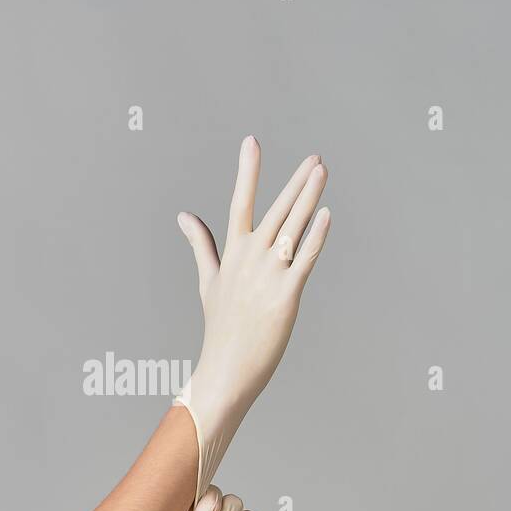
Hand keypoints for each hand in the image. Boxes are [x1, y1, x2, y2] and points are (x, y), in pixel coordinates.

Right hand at [174, 137, 330, 499]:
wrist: (226, 369)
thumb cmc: (221, 327)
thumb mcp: (209, 281)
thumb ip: (201, 244)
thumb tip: (183, 216)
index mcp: (232, 254)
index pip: (239, 203)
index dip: (247, 171)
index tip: (251, 142)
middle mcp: (249, 260)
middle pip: (275, 211)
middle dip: (296, 182)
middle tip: (315, 157)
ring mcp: (267, 276)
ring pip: (291, 228)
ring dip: (308, 198)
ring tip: (322, 173)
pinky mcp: (285, 296)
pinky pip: (303, 259)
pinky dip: (314, 237)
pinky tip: (327, 215)